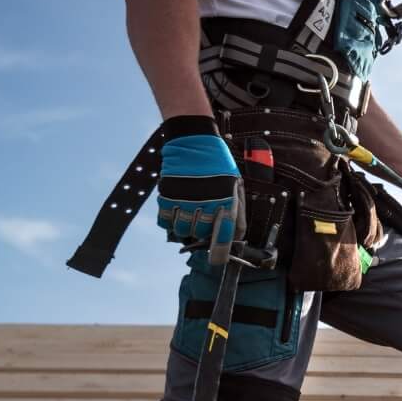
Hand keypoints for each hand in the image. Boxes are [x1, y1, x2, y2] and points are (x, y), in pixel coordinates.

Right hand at [155, 115, 243, 257]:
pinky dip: (169, 220)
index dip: (220, 254)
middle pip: (201, 236)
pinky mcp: (167, 195)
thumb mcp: (236, 186)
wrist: (194, 141)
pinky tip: (177, 208)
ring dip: (186, 226)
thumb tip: (236, 238)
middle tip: (203, 219)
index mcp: (226, 202)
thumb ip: (236, 213)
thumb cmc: (218, 164)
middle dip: (202, 233)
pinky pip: (165, 222)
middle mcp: (206, 204)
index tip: (217, 259)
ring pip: (182, 231)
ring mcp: (185, 200)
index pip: (223, 239)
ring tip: (191, 210)